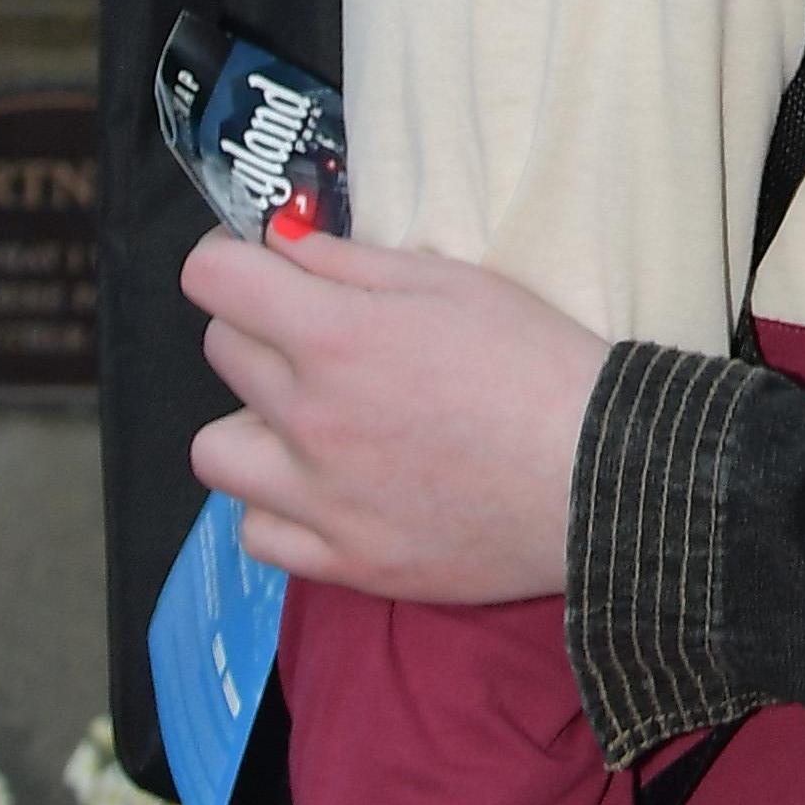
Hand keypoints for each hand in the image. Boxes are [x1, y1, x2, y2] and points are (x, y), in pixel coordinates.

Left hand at [182, 225, 599, 604]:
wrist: (591, 474)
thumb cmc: (532, 360)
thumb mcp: (453, 282)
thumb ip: (355, 262)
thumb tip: (282, 243)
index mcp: (335, 335)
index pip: (213, 281)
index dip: (225, 258)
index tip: (255, 263)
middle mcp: (307, 416)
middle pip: (221, 351)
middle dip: (258, 326)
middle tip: (316, 331)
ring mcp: (315, 498)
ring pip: (216, 450)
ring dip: (253, 424)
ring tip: (308, 420)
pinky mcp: (339, 560)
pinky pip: (255, 530)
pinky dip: (280, 505)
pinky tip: (328, 486)